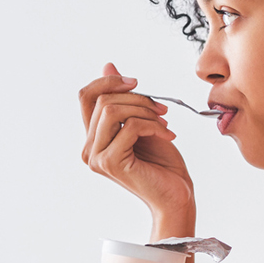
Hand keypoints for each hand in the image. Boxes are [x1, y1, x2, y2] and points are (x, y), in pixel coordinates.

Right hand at [79, 63, 193, 221]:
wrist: (177, 196)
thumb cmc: (163, 164)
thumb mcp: (144, 122)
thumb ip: (125, 99)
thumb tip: (109, 66)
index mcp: (94, 138)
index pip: (86, 96)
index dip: (109, 81)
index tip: (136, 83)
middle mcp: (89, 148)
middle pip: (102, 101)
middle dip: (137, 98)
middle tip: (162, 110)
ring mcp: (97, 157)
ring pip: (112, 111)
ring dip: (145, 110)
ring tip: (164, 122)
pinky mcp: (110, 163)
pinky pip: (130, 127)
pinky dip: (153, 125)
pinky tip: (168, 135)